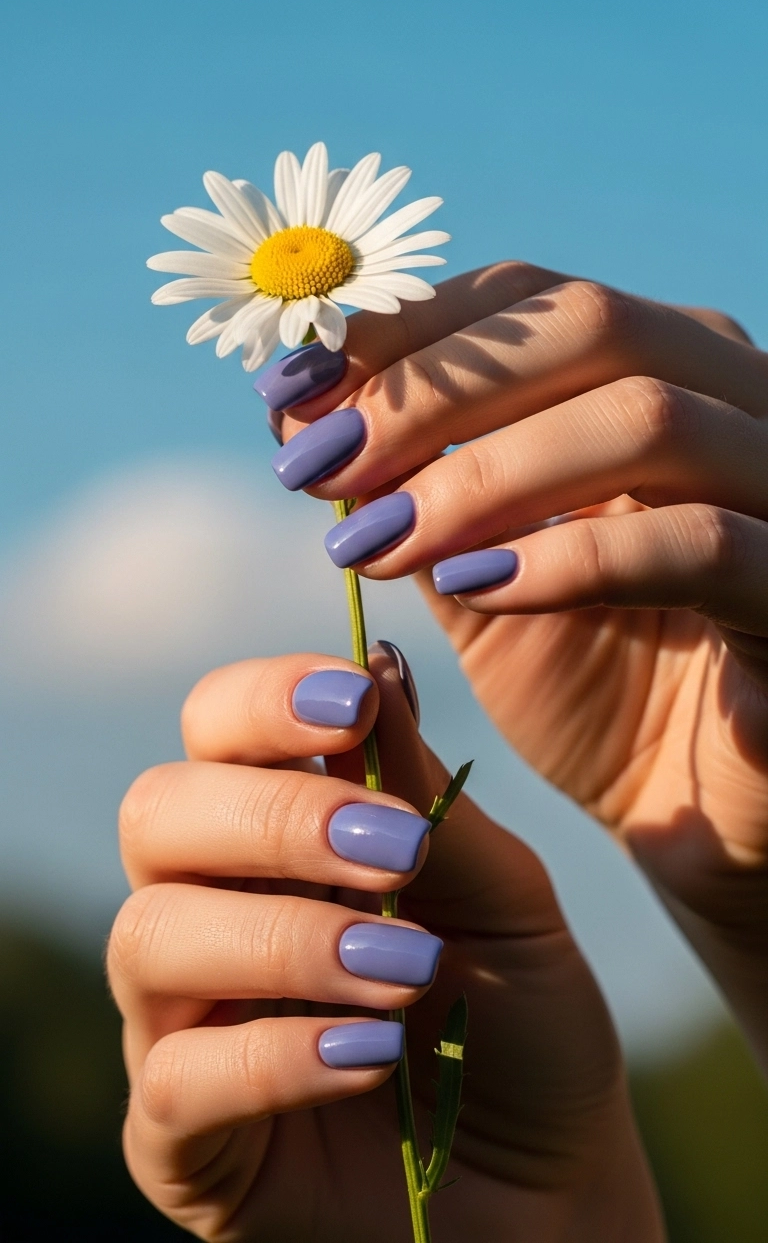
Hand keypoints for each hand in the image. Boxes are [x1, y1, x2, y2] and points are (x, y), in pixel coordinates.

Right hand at [108, 644, 660, 1240]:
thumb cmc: (518, 1018)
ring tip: (404, 968)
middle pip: (157, 812)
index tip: (350, 703)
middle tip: (391, 850)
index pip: (212, 727)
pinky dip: (274, 1055)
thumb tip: (373, 664)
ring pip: (150, 935)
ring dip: (284, 938)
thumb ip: (426, 795)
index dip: (263, 701)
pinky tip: (369, 1058)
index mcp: (274, 833)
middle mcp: (209, 909)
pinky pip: (176, 1078)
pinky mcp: (182, 1140)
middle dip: (271, 816)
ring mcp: (184, 1023)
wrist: (549, 1185)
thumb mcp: (501, 895)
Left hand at [275, 263, 767, 1067]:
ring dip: (484, 475)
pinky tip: (471, 588)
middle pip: (593, 326)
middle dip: (434, 393)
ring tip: (372, 541)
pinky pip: (702, 542)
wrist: (695, 815)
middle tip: (319, 465)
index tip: (287, 389)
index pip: (534, 299)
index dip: (402, 330)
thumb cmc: (593, 682)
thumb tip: (296, 404)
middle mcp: (739, 401)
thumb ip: (411, 485)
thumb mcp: (478, 569)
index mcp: (663, 372)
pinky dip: (571, 556)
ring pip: (648, 420)